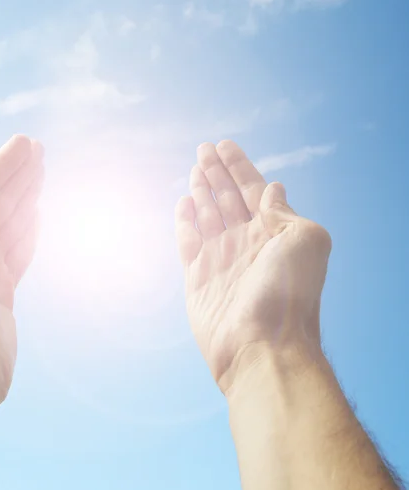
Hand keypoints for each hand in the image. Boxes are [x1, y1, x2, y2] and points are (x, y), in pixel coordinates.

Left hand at [0, 135, 43, 395]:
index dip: (3, 166)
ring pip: (11, 220)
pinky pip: (19, 247)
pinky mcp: (3, 287)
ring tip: (40, 173)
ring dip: (26, 195)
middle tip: (38, 151)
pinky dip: (28, 227)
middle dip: (18, 175)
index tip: (25, 144)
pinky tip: (36, 212)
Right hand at [175, 140, 330, 393]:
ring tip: (195, 168)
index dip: (240, 166)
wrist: (261, 345)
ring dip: (202, 190)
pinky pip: (188, 239)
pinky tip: (184, 202)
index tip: (225, 145)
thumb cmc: (288, 293)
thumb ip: (283, 212)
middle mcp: (246, 241)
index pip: (254, 188)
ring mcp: (220, 257)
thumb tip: (274, 189)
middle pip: (228, 197)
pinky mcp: (197, 276)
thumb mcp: (305, 240)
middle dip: (217, 172)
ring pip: (208, 214)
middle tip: (203, 149)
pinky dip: (185, 219)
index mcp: (273, 231)